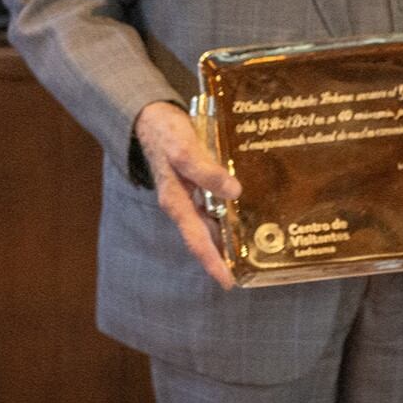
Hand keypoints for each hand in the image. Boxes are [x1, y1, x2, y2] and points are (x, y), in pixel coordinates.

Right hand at [134, 101, 241, 290]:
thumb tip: (233, 192)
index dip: (213, 263)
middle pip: (206, 238)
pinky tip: (245, 216)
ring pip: (211, 224)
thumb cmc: (166, 134)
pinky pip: (213, 207)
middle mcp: (183, 205)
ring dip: (227, 238)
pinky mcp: (196, 185)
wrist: (151, 119)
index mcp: (177, 203)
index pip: (197, 241)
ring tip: (251, 252)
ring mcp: (189, 196)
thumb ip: (205, 171)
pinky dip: (228, 215)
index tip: (229, 283)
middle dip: (224, 257)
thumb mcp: (184, 150)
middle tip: (248, 273)